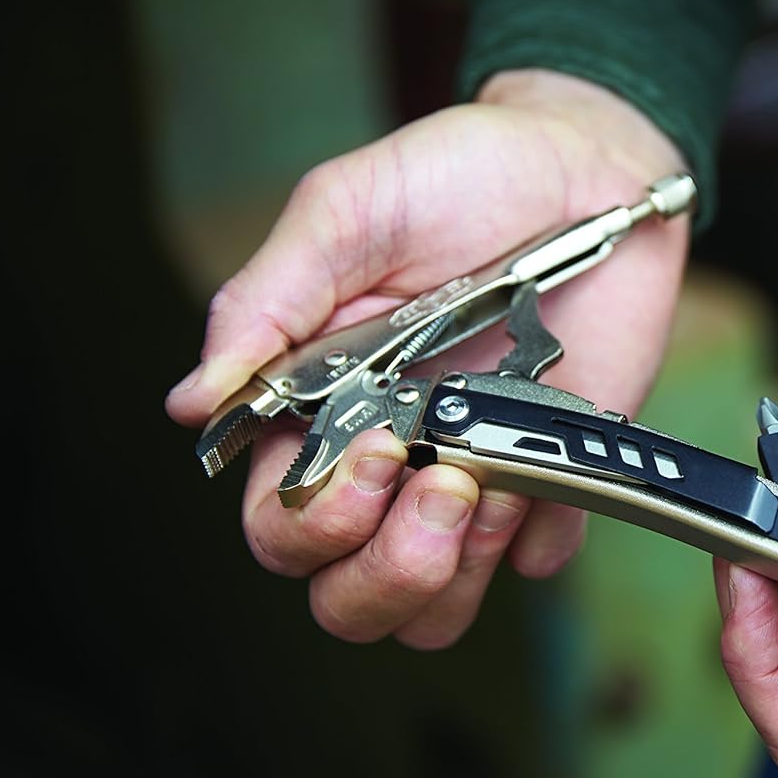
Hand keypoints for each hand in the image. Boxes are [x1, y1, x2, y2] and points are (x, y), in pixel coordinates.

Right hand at [167, 70, 688, 647]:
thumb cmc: (457, 176)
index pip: (280, 526)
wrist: (586, 167)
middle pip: (347, 596)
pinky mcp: (552, 477)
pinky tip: (547, 462)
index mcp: (318, 411)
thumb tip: (192, 400)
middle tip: (441, 483)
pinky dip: (539, 535)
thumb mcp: (346, 212)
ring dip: (454, 571)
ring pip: (433, 610)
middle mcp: (389, 461)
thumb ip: (269, 301)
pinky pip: (536, 563)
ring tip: (491, 479)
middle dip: (384, 572)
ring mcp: (472, 478)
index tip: (378, 446)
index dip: (315, 520)